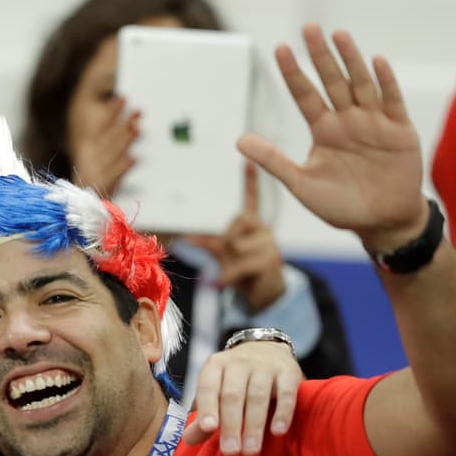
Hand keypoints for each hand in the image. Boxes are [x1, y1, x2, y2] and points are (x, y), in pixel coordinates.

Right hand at [69, 95, 139, 196]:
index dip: (112, 112)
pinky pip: (112, 177)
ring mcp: (95, 174)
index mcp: (86, 148)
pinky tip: (132, 160)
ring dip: (124, 141)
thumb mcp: (98, 158)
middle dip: (123, 123)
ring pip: (111, 154)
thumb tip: (131, 122)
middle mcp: (89, 159)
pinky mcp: (101, 189)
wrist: (80, 210)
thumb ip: (111, 140)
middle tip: (138, 112)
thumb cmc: (94, 182)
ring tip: (137, 130)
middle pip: (107, 137)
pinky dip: (121, 168)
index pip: (100, 125)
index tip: (122, 99)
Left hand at [182, 340, 302, 454]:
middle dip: (231, 424)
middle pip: (232, 394)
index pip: (208, 387)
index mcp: (215, 366)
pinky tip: (277, 432)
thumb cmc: (235, 380)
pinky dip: (282, 413)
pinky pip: (286, 393)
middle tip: (230, 450)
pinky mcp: (288, 371)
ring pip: (258, 395)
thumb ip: (203, 416)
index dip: (207, 407)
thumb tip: (187, 439)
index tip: (208, 428)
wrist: (267, 348)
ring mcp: (264, 365)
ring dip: (254, 425)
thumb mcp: (216, 392)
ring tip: (251, 450)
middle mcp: (238, 362)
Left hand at [186, 163, 286, 310]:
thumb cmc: (245, 271)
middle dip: (228, 239)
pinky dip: (227, 276)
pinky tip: (221, 283)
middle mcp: (263, 229)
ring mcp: (269, 243)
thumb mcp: (224, 254)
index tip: (247, 161)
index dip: (250, 180)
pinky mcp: (270, 260)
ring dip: (229, 261)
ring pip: (236, 244)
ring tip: (239, 272)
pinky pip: (240, 265)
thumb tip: (186, 238)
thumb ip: (208, 244)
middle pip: (236, 220)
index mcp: (253, 225)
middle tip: (233, 256)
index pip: (252, 199)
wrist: (266, 294)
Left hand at [237, 25, 427, 251]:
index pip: (305, 95)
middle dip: (321, 56)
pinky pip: (391, 102)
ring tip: (339, 36)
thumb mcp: (301, 184)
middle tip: (309, 29)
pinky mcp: (399, 131)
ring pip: (361, 85)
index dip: (294, 73)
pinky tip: (376, 62)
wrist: (380, 223)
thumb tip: (239, 140)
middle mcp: (347, 120)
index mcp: (324, 130)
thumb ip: (273, 161)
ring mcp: (374, 122)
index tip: (281, 49)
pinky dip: (384, 83)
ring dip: (351, 61)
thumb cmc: (340, 205)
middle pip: (332, 82)